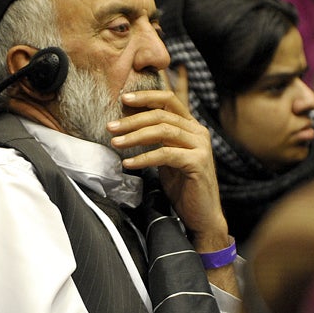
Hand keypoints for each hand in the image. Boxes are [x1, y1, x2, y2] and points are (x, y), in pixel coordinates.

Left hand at [107, 85, 229, 253]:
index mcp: (191, 127)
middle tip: (110, 126)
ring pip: (163, 131)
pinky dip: (144, 158)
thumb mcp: (167, 157)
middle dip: (133, 119)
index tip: (123, 98)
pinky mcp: (197, 162)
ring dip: (135, 136)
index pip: (169, 100)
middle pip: (162, 114)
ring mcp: (200, 146)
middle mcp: (198, 132)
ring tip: (115, 142)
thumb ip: (157, 140)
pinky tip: (127, 164)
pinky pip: (165, 154)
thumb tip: (129, 126)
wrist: (202, 216)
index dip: (146, 96)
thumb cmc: (183, 187)